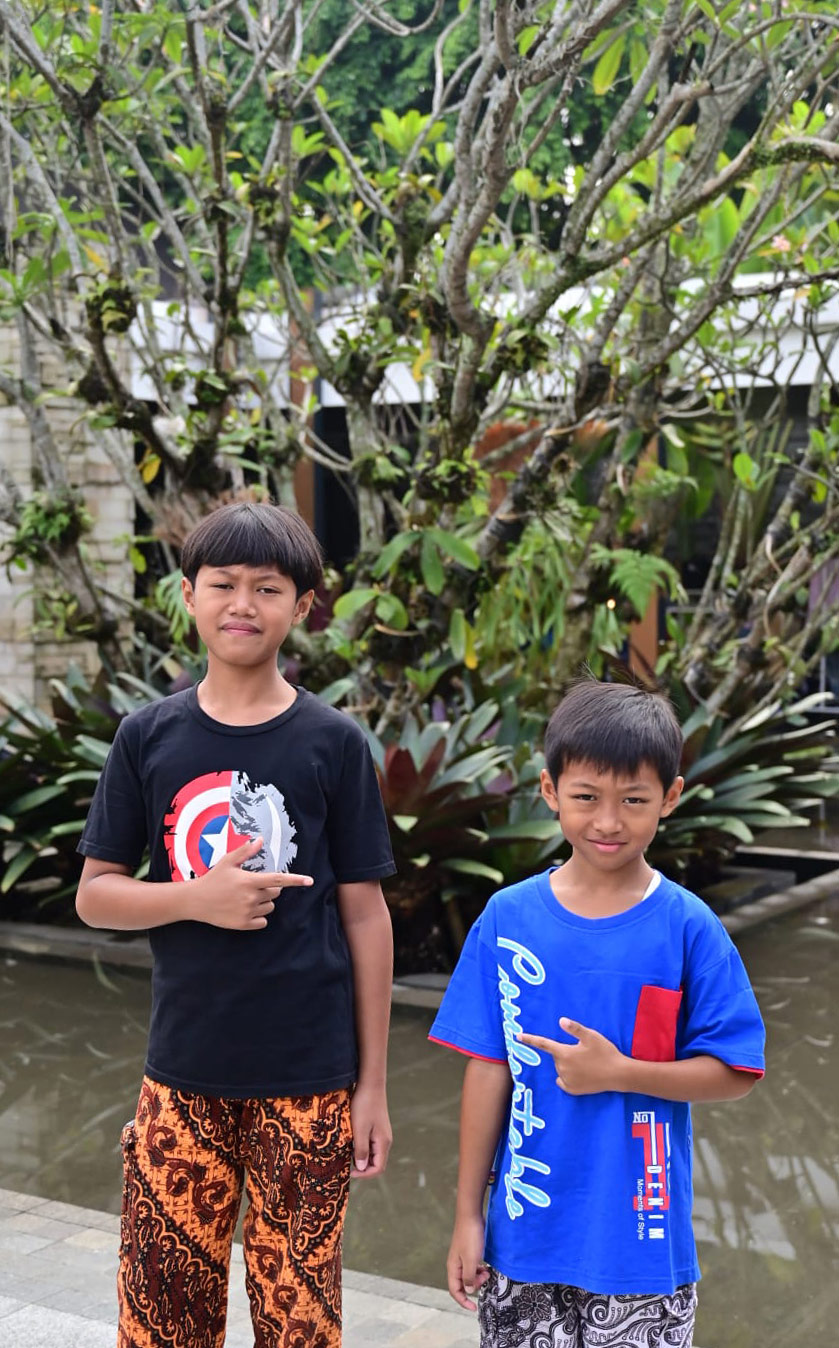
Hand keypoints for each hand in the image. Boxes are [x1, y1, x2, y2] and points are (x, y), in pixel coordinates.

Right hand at [192, 836, 312, 929]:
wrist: (195, 901)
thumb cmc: (213, 879)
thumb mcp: (228, 862)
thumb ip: (245, 852)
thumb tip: (260, 840)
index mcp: (250, 881)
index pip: (279, 879)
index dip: (296, 880)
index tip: (310, 881)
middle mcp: (251, 897)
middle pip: (275, 893)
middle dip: (268, 888)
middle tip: (252, 886)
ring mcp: (247, 912)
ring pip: (270, 907)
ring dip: (264, 902)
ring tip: (246, 898)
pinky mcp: (243, 924)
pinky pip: (263, 921)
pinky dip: (259, 916)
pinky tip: (245, 910)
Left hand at [350, 1082, 391, 1178]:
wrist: (371, 1084)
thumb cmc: (364, 1106)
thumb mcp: (359, 1129)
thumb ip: (361, 1149)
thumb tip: (361, 1168)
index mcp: (383, 1142)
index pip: (378, 1168)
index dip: (365, 1174)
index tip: (350, 1172)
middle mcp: (385, 1140)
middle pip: (376, 1162)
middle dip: (362, 1167)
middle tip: (346, 1164)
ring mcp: (381, 1134)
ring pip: (373, 1153)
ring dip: (361, 1156)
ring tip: (347, 1152)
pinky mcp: (377, 1128)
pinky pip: (370, 1144)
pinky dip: (361, 1147)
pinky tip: (351, 1142)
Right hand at [447, 1214, 488, 1311]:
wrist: (471, 1215)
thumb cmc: (470, 1237)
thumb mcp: (471, 1261)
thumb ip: (469, 1278)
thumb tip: (468, 1289)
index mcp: (453, 1268)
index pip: (455, 1291)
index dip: (463, 1301)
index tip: (474, 1307)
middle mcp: (455, 1264)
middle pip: (462, 1284)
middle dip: (474, 1286)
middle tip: (485, 1279)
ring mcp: (461, 1257)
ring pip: (468, 1275)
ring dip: (478, 1277)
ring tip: (487, 1272)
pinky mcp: (468, 1251)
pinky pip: (472, 1266)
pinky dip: (479, 1269)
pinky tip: (486, 1265)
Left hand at [518, 1017, 625, 1094]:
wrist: (618, 1074)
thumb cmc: (605, 1052)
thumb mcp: (591, 1036)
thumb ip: (574, 1028)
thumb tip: (560, 1020)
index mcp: (564, 1053)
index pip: (543, 1044)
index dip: (529, 1039)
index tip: (517, 1036)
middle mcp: (562, 1068)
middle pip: (557, 1057)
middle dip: (566, 1053)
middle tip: (584, 1052)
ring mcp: (567, 1081)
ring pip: (561, 1069)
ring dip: (569, 1065)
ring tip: (587, 1063)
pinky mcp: (573, 1090)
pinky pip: (564, 1081)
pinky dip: (569, 1077)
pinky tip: (582, 1074)